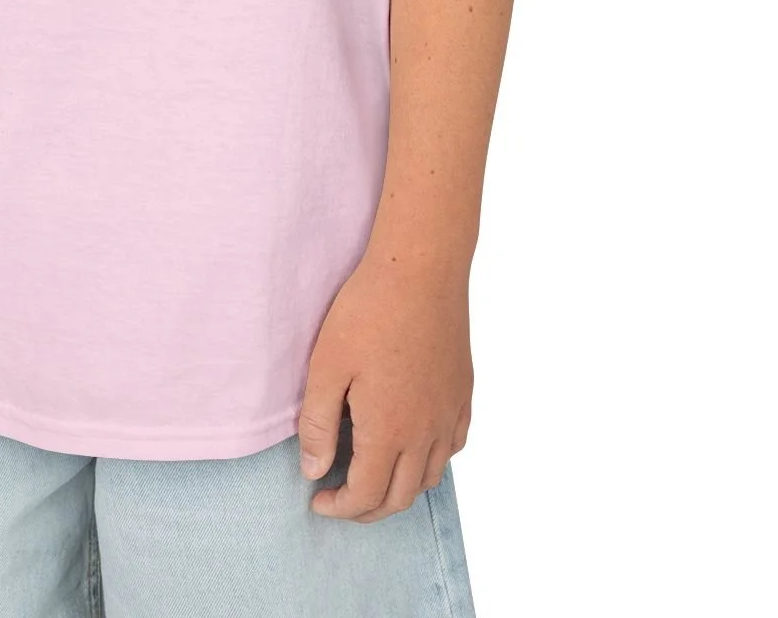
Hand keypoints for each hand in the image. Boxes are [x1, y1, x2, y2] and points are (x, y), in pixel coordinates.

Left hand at [296, 252, 472, 521]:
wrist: (420, 269)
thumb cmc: (368, 311)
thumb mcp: (326, 366)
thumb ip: (319, 425)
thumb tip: (315, 471)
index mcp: (390, 431)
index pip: (366, 496)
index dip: (339, 507)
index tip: (317, 500)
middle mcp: (426, 432)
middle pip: (400, 497)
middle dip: (367, 509)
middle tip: (341, 498)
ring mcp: (450, 413)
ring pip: (430, 477)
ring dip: (399, 489)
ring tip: (372, 475)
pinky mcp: (462, 392)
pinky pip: (453, 446)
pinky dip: (431, 462)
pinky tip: (413, 446)